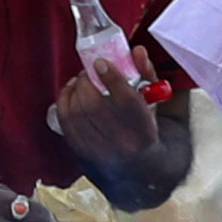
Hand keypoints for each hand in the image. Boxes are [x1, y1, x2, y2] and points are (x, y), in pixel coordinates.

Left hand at [47, 63, 165, 177]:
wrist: (142, 170)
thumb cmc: (148, 129)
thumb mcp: (157, 103)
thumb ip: (148, 75)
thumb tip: (136, 51)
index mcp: (145, 132)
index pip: (127, 101)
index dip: (112, 78)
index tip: (101, 63)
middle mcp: (122, 144)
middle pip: (95, 106)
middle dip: (87, 82)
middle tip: (88, 72)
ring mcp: (99, 151)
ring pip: (77, 114)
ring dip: (74, 90)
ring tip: (80, 81)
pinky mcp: (82, 153)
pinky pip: (65, 123)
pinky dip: (64, 102)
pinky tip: (70, 93)